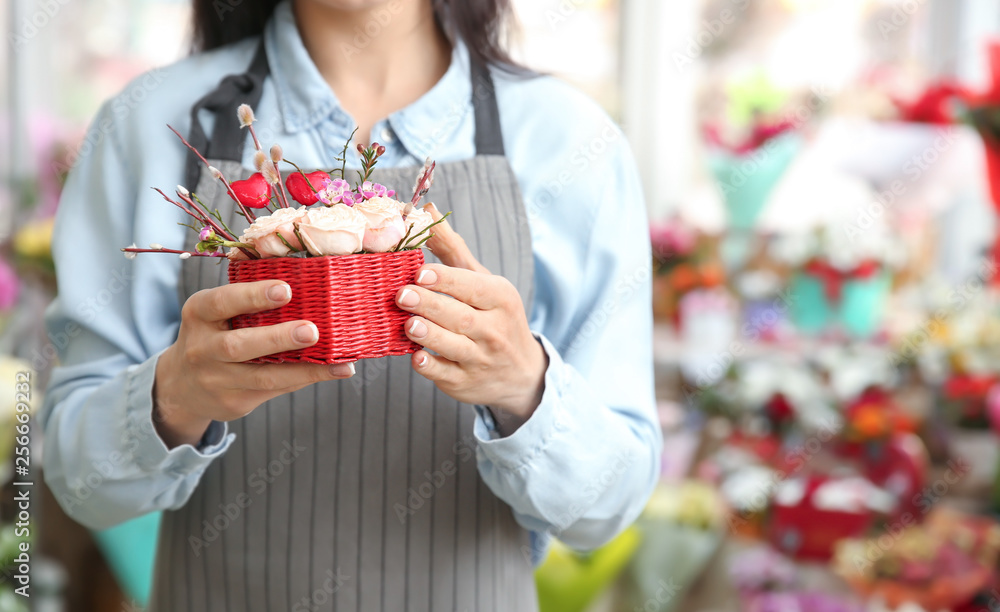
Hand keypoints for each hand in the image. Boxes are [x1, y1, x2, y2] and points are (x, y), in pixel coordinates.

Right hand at [154, 281, 354, 448]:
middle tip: (312, 331)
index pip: (222, 302)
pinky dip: (306, 379)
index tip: (286, 290)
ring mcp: (216, 380)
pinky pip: (275, 389)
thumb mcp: (215, 313)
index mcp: (199, 314)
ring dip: (305, 369)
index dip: (253, 296)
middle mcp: (202, 348)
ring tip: (341, 363)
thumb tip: (309, 288)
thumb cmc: (214, 334)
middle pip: (239, 346)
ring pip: (264, 376)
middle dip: (278, 338)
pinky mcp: (233, 403)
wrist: (181, 385)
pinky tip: (334, 372)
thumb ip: (248, 302)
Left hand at [396, 204, 546, 434]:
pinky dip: (432, 368)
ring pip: (455, 347)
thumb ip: (451, 248)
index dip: (446, 279)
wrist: (520, 372)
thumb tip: (427, 209)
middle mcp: (494, 329)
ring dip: (430, 335)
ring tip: (408, 324)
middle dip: (431, 305)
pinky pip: (447, 375)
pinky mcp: (466, 384)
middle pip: (462, 316)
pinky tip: (416, 358)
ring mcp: (481, 359)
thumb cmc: (494, 315)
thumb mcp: (481, 280)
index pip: (472, 287)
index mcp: (500, 298)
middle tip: (402, 294)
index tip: (419, 271)